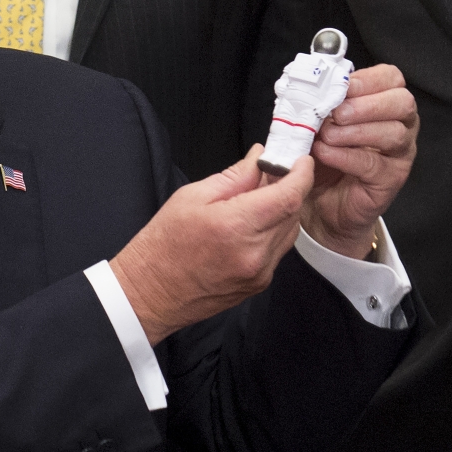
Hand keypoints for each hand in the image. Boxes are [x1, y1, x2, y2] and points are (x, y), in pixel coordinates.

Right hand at [111, 145, 313, 344]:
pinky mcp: (259, 284)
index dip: (301, 175)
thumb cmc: (162, 245)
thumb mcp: (190, 197)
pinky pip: (278, 250)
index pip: (288, 197)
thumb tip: (258, 159)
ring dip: (282, 211)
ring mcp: (259, 273)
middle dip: (289, 189)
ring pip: (289, 232)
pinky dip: (272, 232)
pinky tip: (251, 224)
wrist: (150, 291)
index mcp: (235, 226)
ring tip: (258, 198)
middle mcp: (254, 253)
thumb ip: (233, 177)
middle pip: (292, 213)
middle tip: (273, 173)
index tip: (301, 161)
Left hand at [301, 64, 417, 258]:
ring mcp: (399, 153)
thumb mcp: (315, 124)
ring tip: (326, 135)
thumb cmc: (320, 156)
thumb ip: (316, 105)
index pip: (391, 78)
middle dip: (367, 104)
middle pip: (402, 103)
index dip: (369, 79)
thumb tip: (303, 88)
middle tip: (336, 113)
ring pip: (393, 133)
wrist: (318, 201)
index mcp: (382, 103)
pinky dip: (345, 155)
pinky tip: (325, 153)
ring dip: (355, 131)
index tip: (342, 86)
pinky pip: (373, 163)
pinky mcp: (390, 179)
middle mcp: (399, 125)